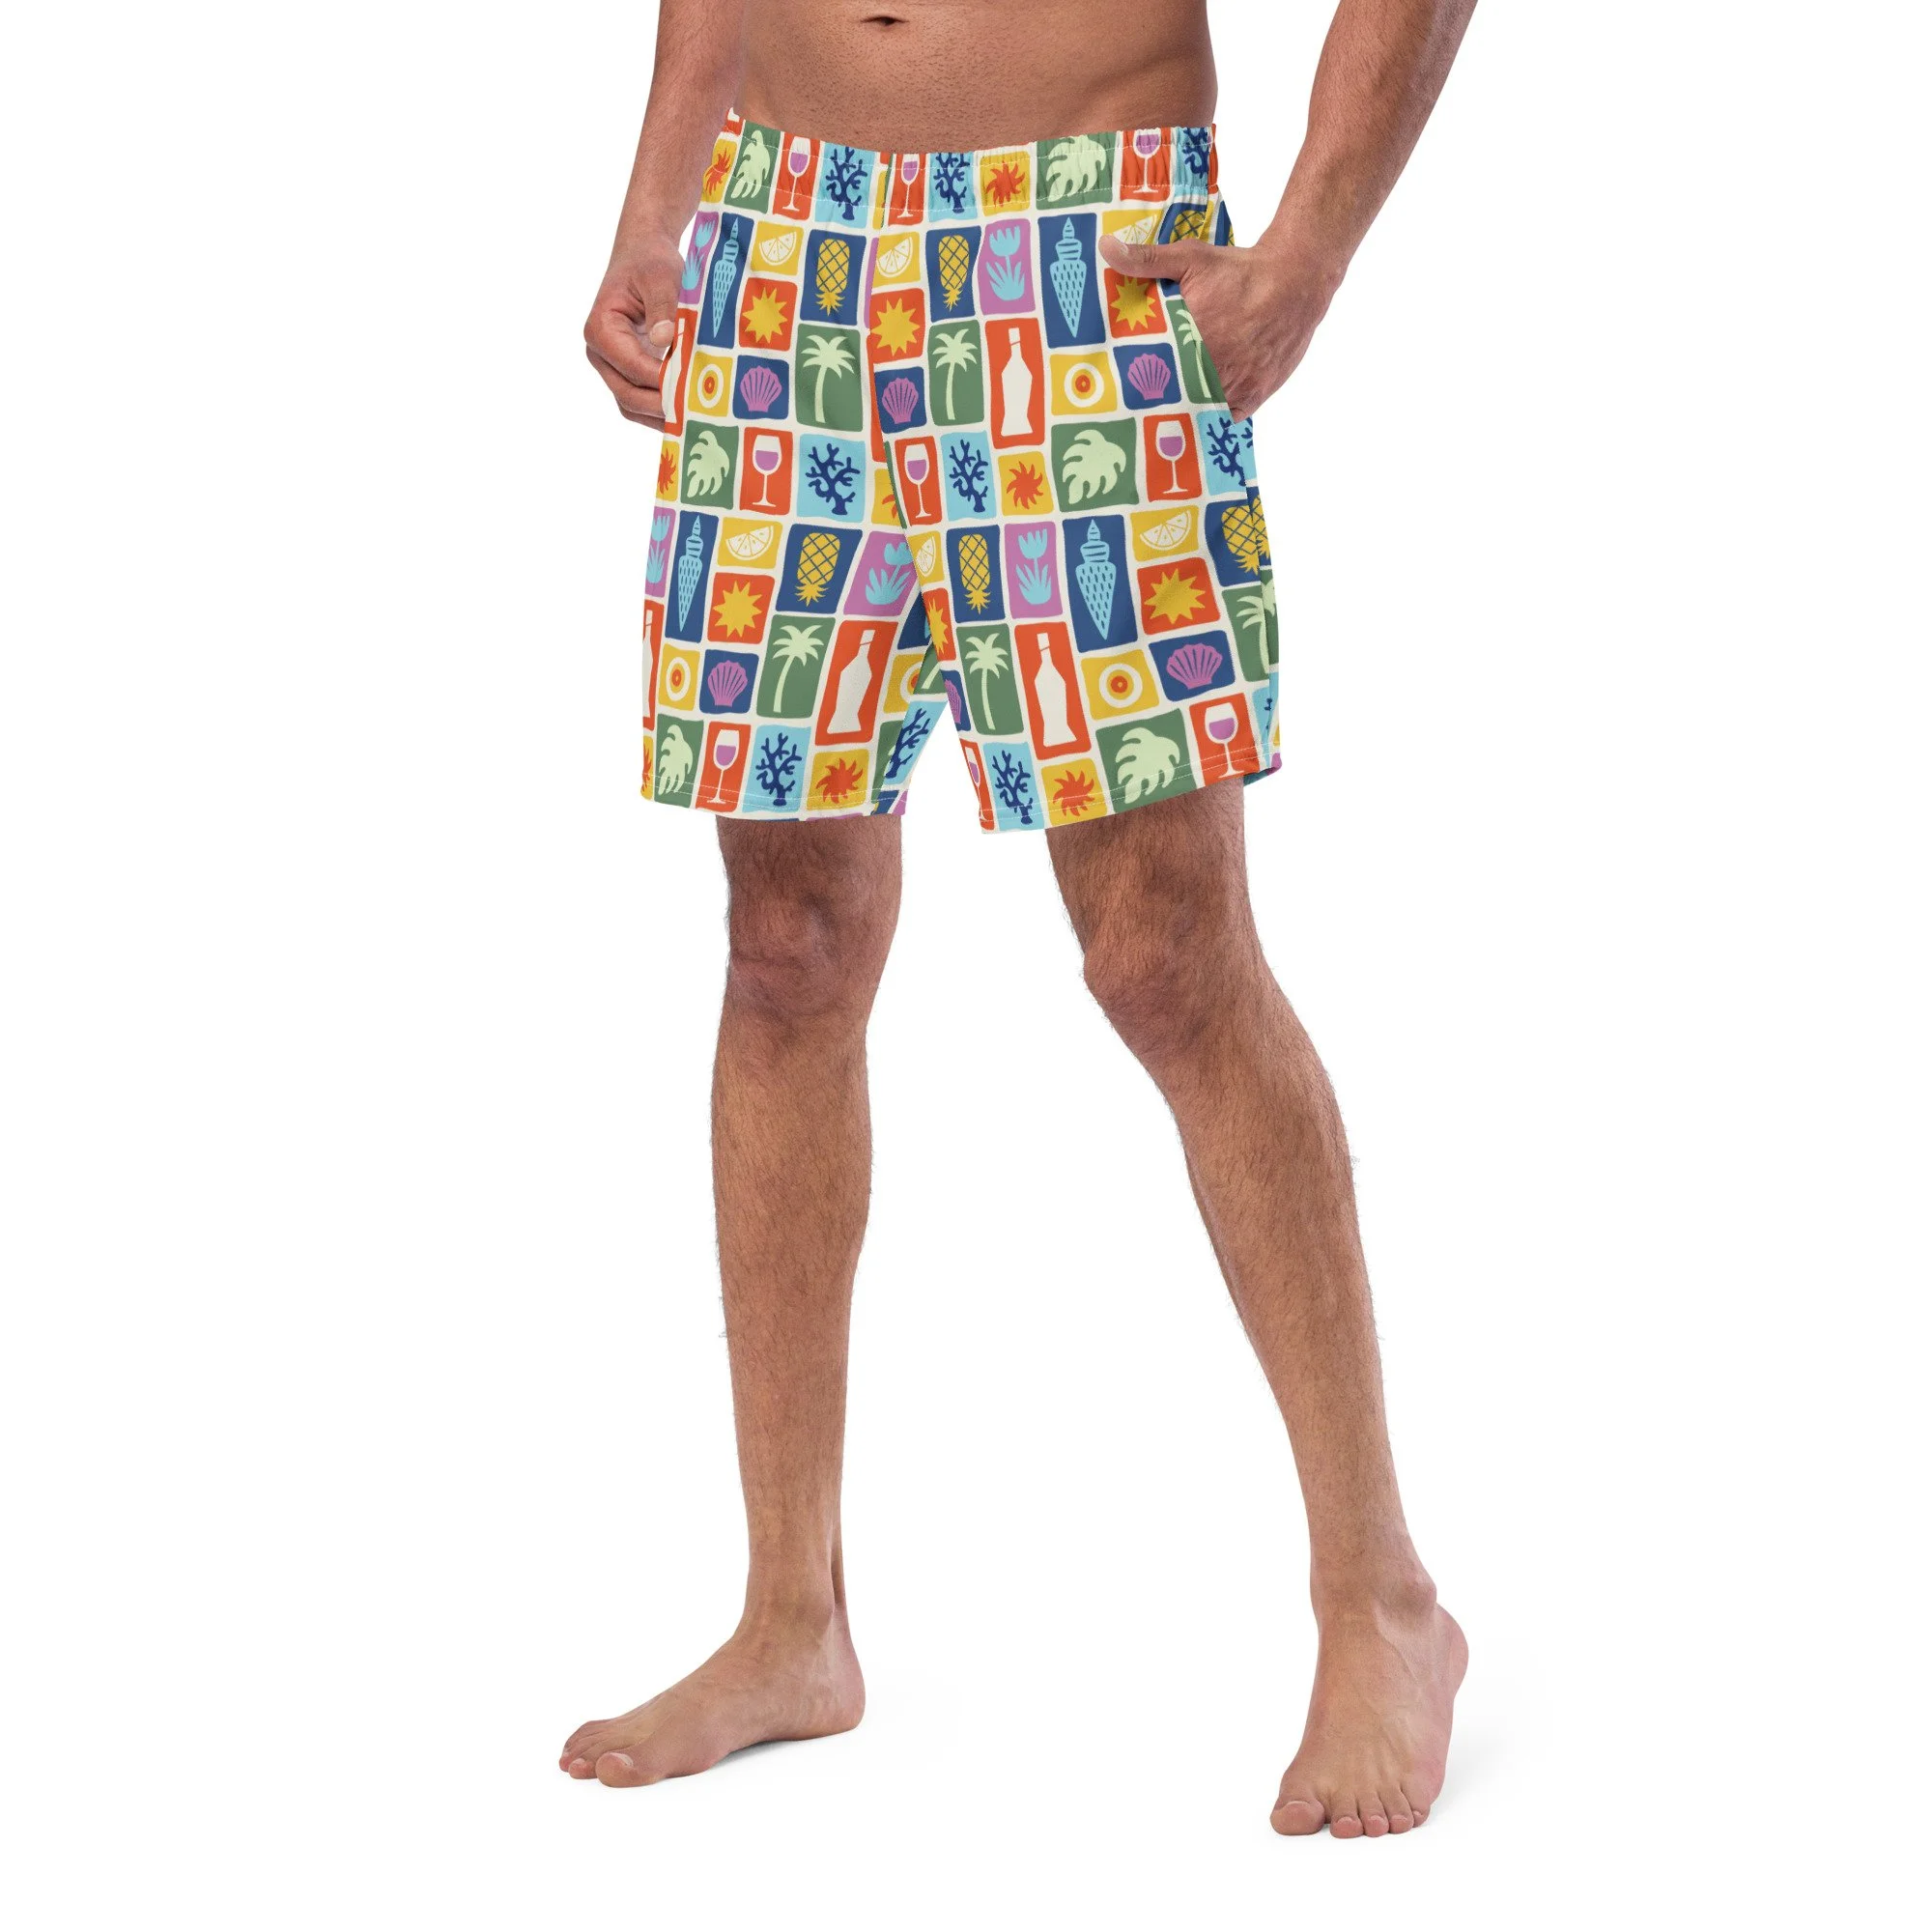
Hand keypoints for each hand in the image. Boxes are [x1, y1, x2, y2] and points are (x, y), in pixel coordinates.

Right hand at [584, 240, 684, 427]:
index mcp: (601, 330)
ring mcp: (612, 367)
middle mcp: (601, 354)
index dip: (661, 382)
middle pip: (627, 396)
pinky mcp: (628, 373)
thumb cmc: (650, 263)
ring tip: (696, 420)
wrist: (643, 257)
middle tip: (699, 413)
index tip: (693, 389)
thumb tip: (665, 339)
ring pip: (633, 405)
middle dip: (662, 406)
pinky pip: (642, 401)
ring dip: (662, 416)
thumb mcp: (660, 276)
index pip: (632, 367)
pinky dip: (663, 410)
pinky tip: (690, 413)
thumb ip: (663, 307)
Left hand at [1097, 232, 1345, 421]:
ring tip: (1161, 414)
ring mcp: (1236, 385)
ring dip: (1183, 412)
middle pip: (1175, 399)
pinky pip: (1226, 418)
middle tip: (1135, 407)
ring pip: (1200, 412)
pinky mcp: (1255, 394)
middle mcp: (1214, 369)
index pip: (1153, 378)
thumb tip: (1105, 248)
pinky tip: (1196, 413)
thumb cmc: (1240, 270)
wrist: (1296, 280)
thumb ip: (1146, 260)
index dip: (1136, 387)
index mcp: (1191, 341)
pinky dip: (1212, 416)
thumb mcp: (1191, 258)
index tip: (1120, 391)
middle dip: (1157, 402)